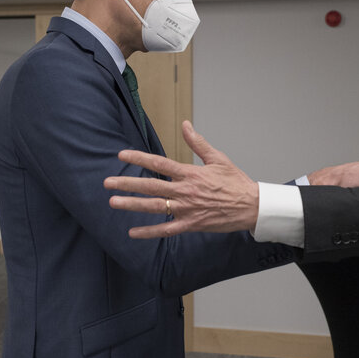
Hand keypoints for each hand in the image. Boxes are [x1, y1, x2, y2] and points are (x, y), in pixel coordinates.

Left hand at [104, 121, 258, 238]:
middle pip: (150, 186)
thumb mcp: (218, 158)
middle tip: (107, 182)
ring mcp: (187, 209)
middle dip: (127, 183)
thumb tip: (185, 125)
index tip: (121, 155)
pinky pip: (166, 229)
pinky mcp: (191, 224)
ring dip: (132, 205)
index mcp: (191, 173)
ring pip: (154, 207)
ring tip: (114, 202)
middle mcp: (186, 191)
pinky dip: (149, 232)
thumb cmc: (236, 182)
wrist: (251, 206)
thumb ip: (198, 143)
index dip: (138, 158)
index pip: (159, 163)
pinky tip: (133, 232)